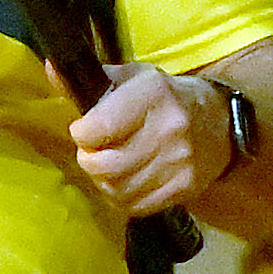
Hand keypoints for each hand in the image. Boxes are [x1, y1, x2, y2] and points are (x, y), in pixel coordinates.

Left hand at [68, 65, 231, 217]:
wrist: (220, 123)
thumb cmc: (166, 97)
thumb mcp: (134, 78)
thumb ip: (92, 78)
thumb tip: (51, 67)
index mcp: (153, 94)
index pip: (98, 129)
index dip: (81, 133)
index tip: (84, 130)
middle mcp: (168, 129)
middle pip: (104, 166)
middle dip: (88, 160)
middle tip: (93, 152)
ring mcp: (179, 162)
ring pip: (117, 189)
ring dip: (103, 181)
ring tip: (108, 166)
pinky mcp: (184, 188)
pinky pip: (136, 206)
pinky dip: (122, 197)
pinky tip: (126, 181)